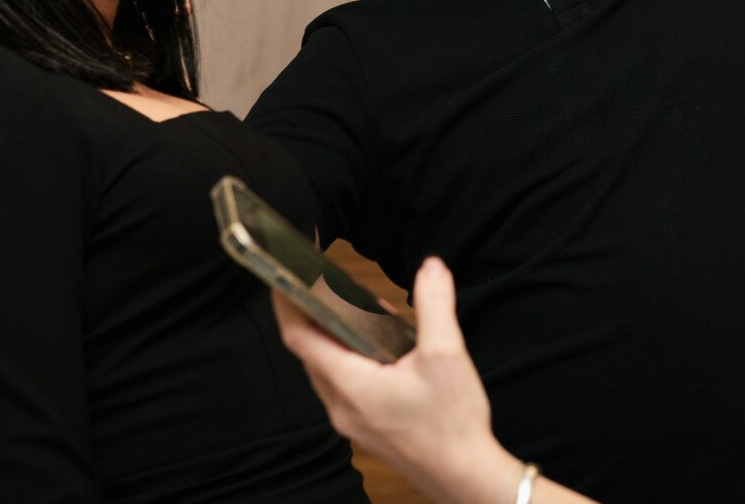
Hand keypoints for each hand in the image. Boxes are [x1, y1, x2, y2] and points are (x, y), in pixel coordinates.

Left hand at [274, 258, 516, 500]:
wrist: (463, 477)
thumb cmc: (451, 423)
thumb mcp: (446, 354)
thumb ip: (435, 304)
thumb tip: (431, 268)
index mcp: (350, 385)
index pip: (299, 338)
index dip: (286, 303)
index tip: (282, 275)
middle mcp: (341, 405)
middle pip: (311, 351)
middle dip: (318, 314)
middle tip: (334, 285)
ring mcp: (350, 421)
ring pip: (327, 368)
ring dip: (337, 337)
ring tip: (366, 314)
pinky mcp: (364, 427)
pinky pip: (343, 384)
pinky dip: (351, 358)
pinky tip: (381, 349)